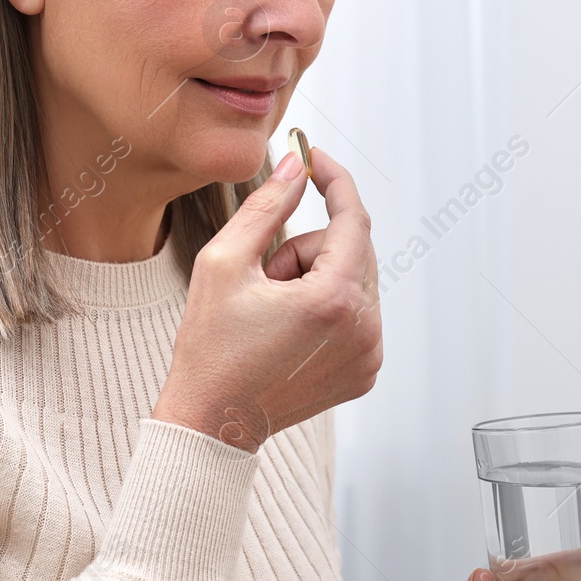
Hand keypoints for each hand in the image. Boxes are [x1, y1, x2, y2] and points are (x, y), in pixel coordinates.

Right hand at [152, 145, 381, 450]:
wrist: (211, 422)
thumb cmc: (210, 347)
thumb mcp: (225, 262)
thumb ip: (267, 206)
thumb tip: (296, 166)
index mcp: (334, 300)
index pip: (353, 219)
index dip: (334, 181)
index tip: (315, 158)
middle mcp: (364, 329)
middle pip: (353, 250)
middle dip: (308, 248)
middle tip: (264, 275)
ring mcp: (370, 354)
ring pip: (355, 280)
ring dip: (318, 279)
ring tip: (273, 309)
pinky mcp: (366, 371)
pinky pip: (358, 314)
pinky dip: (328, 308)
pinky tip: (289, 330)